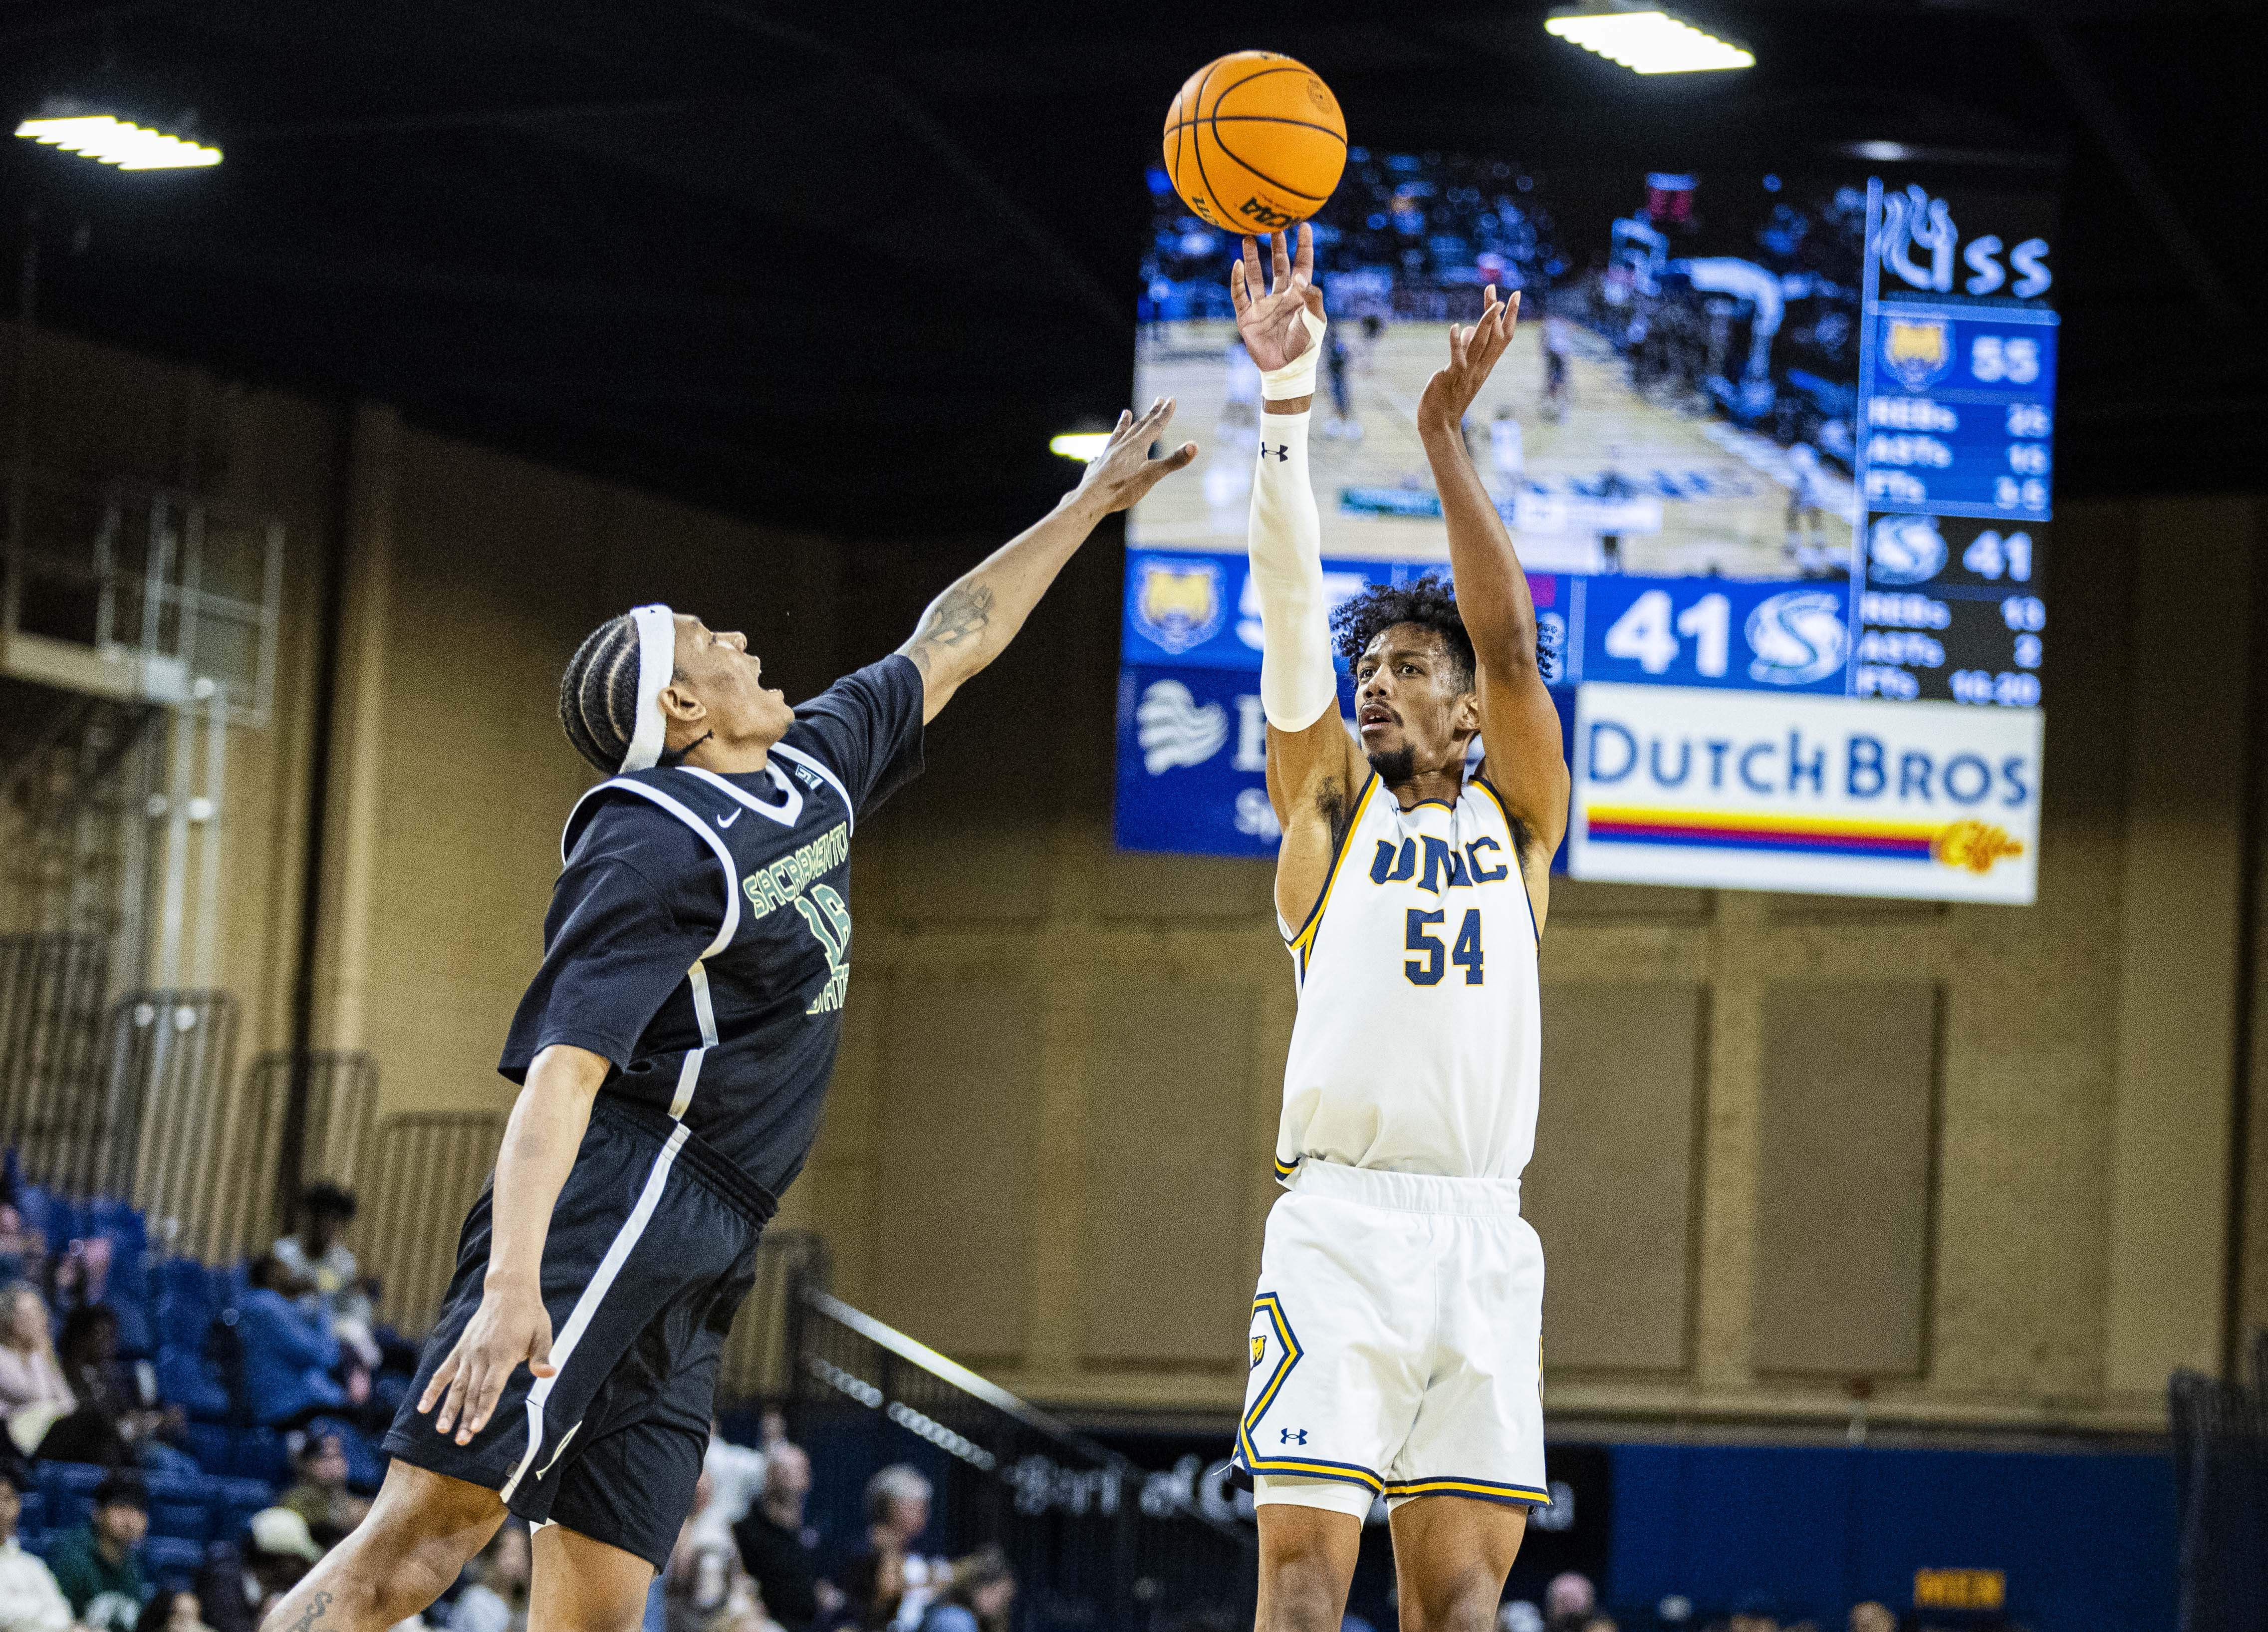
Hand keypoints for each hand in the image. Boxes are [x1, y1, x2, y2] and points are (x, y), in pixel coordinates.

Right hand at [419, 1277, 554, 1443]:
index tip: (476, 1428)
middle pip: (472, 1392)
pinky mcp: (460, 1349)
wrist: (509, 1291)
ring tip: (442, 1430)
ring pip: (456, 1386)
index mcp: (503, 1355)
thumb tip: (550, 1374)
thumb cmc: (530, 1315)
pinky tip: (423, 1407)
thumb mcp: (542, 1333)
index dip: (483, 1408)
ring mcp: (468, 1353)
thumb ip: (541, 1357)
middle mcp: (482, 1356)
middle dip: (466, 1418)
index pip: (491, 1388)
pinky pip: (443, 1372)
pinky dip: (432, 1389)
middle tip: (461, 1441)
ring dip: (448, 1409)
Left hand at [1069, 398, 1196, 513]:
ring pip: (1118, 435)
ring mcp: (1108, 454)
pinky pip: (1104, 451)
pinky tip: (1102, 451)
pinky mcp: (1098, 465)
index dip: (1165, 413)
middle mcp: (1121, 446)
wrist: (1091, 499)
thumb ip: (1174, 461)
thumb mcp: (1152, 475)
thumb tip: (1194, 445)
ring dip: (1124, 423)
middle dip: (1151, 413)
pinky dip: (1107, 447)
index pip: (1155, 426)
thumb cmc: (1123, 489)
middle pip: (1139, 426)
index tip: (1171, 399)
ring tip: (1126, 412)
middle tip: (1158, 399)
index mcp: (1136, 446)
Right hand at [1231, 226, 1324, 371]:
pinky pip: (1239, 295)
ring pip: (1256, 275)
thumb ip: (1312, 297)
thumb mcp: (1316, 320)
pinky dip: (1237, 280)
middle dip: (1276, 245)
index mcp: (1299, 296)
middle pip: (1278, 265)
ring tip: (1248, 236)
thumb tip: (1299, 275)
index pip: (1302, 265)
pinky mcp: (1247, 317)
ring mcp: (1263, 306)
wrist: (1286, 370)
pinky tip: (1237, 265)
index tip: (1304, 225)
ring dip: (1253, 256)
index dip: (1303, 246)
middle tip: (1272, 224)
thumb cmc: (1306, 346)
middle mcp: (1280, 297)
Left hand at [1417, 286, 1520, 433]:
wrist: (1439, 422)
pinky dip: (1456, 342)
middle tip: (1494, 289)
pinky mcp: (1452, 377)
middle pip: (1496, 336)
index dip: (1511, 316)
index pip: (1504, 337)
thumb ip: (1468, 348)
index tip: (1515, 295)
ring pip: (1481, 344)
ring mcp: (1468, 372)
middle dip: (1497, 312)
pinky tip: (1454, 327)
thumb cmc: (1449, 394)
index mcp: (1486, 365)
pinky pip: (1457, 358)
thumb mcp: (1462, 368)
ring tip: (1493, 302)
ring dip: (1486, 322)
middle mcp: (1481, 367)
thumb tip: (1471, 327)